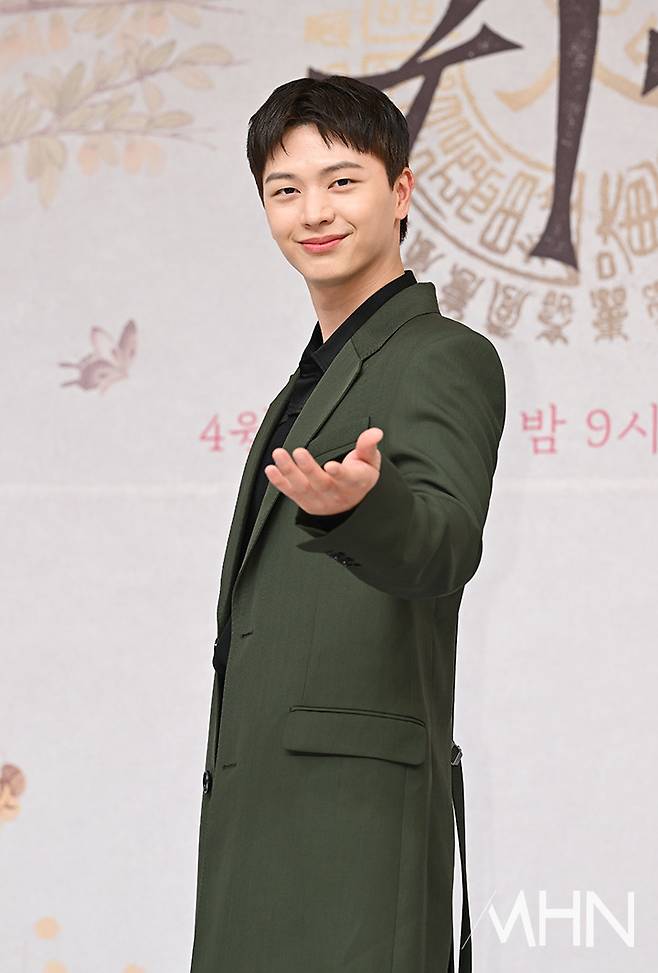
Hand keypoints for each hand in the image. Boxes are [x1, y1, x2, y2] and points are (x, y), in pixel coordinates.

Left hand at [264, 427, 383, 515]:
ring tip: (279, 455)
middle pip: (321, 483)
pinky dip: (278, 482)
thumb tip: (375, 432)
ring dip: (289, 471)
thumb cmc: (359, 478)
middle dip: (309, 468)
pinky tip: (271, 469)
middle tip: (299, 452)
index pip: (347, 478)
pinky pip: (289, 492)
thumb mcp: (370, 462)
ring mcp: (317, 498)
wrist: (350, 506)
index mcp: (353, 482)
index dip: (339, 473)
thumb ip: (368, 446)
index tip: (330, 465)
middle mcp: (335, 493)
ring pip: (302, 487)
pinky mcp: (303, 500)